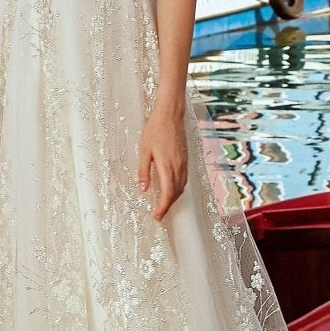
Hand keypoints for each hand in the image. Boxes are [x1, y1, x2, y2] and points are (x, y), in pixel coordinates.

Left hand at [138, 101, 187, 221]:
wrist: (171, 114)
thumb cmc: (155, 129)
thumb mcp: (144, 150)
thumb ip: (144, 171)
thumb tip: (143, 188)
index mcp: (167, 165)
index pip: (167, 193)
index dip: (163, 207)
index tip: (157, 216)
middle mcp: (178, 166)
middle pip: (176, 193)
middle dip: (168, 206)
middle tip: (159, 215)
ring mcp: (184, 163)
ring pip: (181, 187)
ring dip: (174, 198)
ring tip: (164, 205)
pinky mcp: (186, 159)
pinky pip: (184, 179)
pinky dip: (178, 189)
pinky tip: (172, 190)